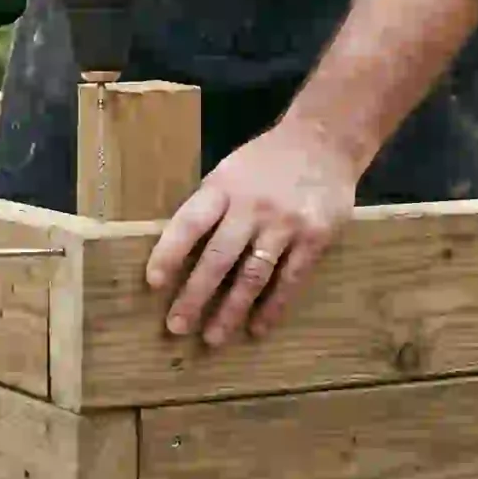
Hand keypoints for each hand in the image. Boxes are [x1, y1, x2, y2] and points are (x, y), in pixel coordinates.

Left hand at [144, 116, 360, 345]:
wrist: (325, 140)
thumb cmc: (267, 161)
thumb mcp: (230, 171)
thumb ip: (211, 206)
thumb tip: (180, 252)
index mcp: (223, 187)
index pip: (190, 222)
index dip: (169, 252)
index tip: (152, 282)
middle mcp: (252, 206)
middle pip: (218, 256)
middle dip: (195, 295)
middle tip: (177, 326)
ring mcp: (285, 223)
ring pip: (253, 274)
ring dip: (231, 310)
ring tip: (212, 338)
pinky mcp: (314, 238)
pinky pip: (290, 279)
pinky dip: (273, 307)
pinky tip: (257, 328)